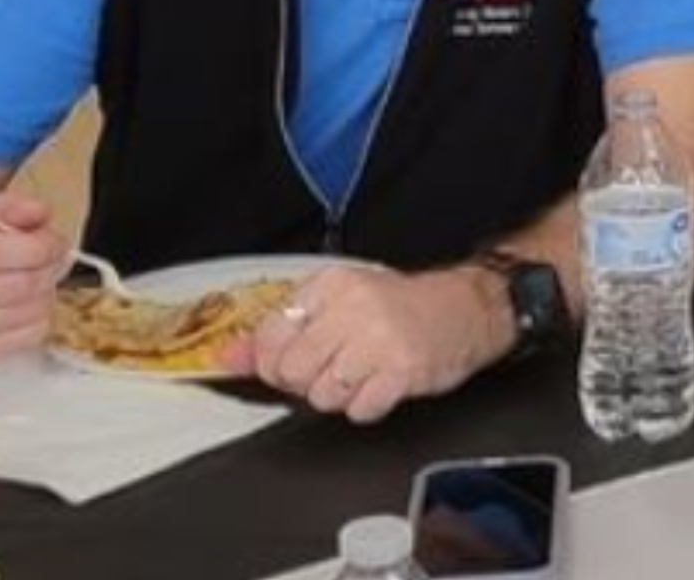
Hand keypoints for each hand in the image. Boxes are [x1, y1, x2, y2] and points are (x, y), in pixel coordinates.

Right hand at [0, 193, 68, 367]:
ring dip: (45, 293)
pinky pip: (32, 336)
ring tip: (28, 281)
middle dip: (50, 268)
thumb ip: (9, 207)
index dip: (50, 244)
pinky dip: (38, 319)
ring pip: (36, 311)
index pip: (23, 252)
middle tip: (46, 261)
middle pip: (31, 284)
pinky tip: (18, 306)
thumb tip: (42, 216)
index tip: (52, 241)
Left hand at [227, 264, 509, 424]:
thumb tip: (225, 359)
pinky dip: (367, 407)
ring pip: (321, 395)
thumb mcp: (338, 304)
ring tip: (363, 374)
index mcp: (332, 284)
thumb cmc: (400, 308)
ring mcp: (380, 340)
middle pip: (291, 371)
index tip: (295, 361)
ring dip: (339, 395)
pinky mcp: (402, 371)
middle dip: (307, 381)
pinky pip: (358, 410)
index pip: (270, 337)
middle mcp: (354, 308)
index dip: (276, 361)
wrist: (468, 309)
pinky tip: (381, 385)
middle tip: (335, 369)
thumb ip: (278, 331)